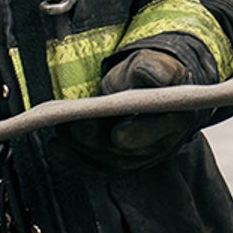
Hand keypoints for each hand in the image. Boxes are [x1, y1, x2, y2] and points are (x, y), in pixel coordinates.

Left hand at [48, 49, 199, 176]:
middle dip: (97, 140)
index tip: (117, 134)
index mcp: (177, 116)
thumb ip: (156, 68)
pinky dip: (73, 161)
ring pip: (109, 162)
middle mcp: (161, 144)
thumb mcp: (153, 62)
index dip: (140, 133)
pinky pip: (95, 169)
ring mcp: (139, 158)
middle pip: (129, 152)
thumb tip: (157, 77)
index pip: (161, 130)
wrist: (139, 84)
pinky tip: (55, 148)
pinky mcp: (119, 165)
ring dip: (81, 148)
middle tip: (73, 126)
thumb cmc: (147, 72)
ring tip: (60, 129)